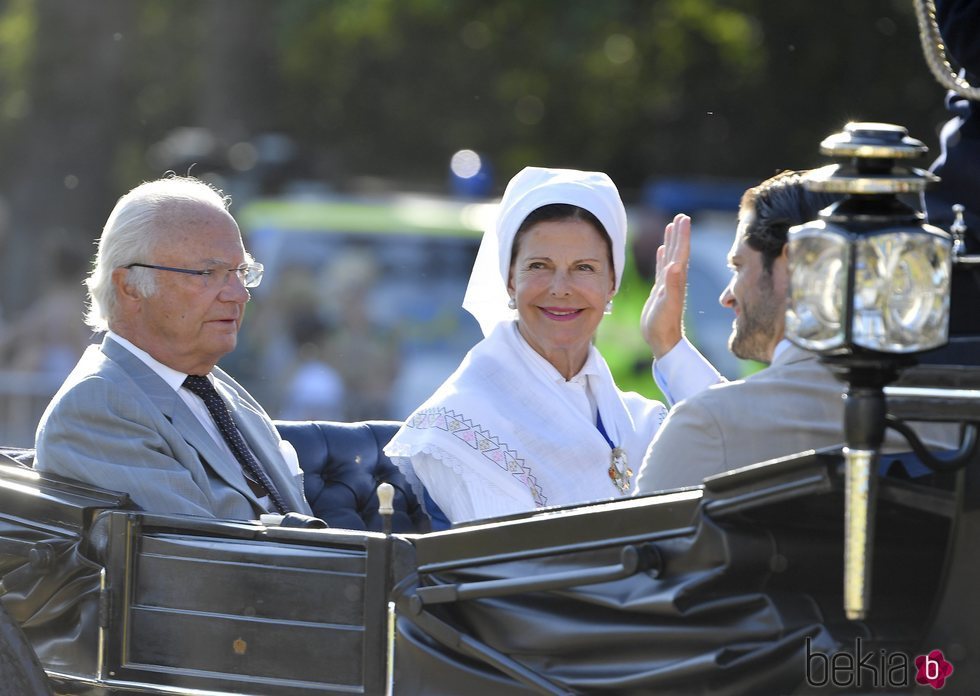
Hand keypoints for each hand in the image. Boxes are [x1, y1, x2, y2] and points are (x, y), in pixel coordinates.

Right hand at [641, 213, 690, 358]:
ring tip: (671, 226)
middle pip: (678, 251)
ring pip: (671, 257)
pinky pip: (662, 268)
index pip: (681, 252)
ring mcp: (667, 284)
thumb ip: (672, 285)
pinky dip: (662, 257)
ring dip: (672, 242)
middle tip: (681, 217)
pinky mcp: (660, 290)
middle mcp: (674, 278)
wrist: (662, 340)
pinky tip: (662, 250)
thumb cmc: (664, 325)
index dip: (683, 236)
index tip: (684, 218)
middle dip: (679, 234)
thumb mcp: (667, 304)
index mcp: (677, 279)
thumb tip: (675, 264)